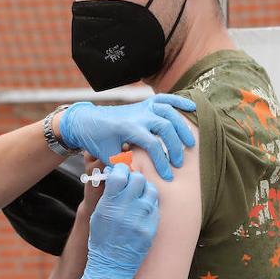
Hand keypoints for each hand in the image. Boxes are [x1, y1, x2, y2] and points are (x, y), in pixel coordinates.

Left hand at [57, 95, 195, 180]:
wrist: (86, 121)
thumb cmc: (96, 140)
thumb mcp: (108, 156)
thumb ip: (125, 166)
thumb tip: (140, 179)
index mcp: (128, 128)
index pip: (153, 145)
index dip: (162, 162)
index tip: (167, 176)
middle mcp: (138, 115)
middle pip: (165, 127)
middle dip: (175, 147)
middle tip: (179, 164)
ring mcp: (142, 107)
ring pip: (169, 112)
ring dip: (182, 127)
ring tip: (190, 144)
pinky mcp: (144, 104)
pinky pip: (165, 99)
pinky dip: (179, 102)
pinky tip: (193, 107)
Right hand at [70, 164, 158, 278]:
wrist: (111, 266)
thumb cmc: (101, 239)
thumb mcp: (97, 215)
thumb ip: (106, 194)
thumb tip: (114, 173)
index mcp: (109, 205)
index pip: (120, 174)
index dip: (120, 169)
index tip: (120, 171)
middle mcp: (126, 211)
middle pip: (138, 179)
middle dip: (134, 178)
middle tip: (130, 182)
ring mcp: (141, 220)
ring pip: (150, 190)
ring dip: (144, 189)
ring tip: (138, 195)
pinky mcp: (151, 228)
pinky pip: (154, 207)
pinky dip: (149, 204)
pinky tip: (142, 209)